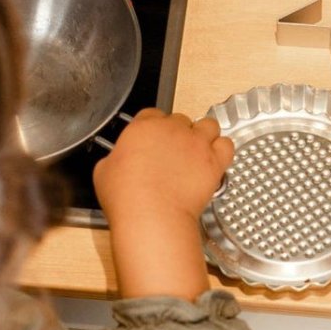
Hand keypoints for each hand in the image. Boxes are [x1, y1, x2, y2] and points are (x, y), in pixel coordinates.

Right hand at [94, 109, 233, 227]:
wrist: (152, 215)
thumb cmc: (126, 197)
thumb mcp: (104, 171)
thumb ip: (115, 158)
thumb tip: (119, 161)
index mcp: (144, 127)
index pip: (152, 114)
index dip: (154, 127)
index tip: (154, 139)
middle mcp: (173, 129)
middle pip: (181, 120)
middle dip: (178, 133)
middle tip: (174, 152)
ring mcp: (196, 143)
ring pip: (208, 125)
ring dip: (204, 134)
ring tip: (198, 150)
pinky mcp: (214, 161)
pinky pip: (226, 144)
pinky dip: (222, 149)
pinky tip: (214, 159)